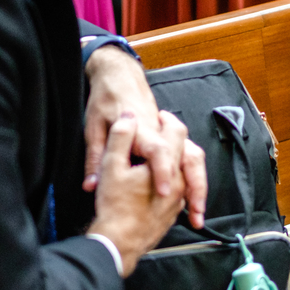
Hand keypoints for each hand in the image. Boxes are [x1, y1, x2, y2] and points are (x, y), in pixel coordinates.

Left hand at [83, 46, 207, 226]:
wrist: (119, 77)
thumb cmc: (107, 99)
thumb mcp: (94, 129)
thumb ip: (95, 159)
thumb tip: (91, 185)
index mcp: (141, 130)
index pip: (159, 151)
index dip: (163, 171)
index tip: (166, 193)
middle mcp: (160, 133)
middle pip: (190, 157)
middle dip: (196, 186)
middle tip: (195, 213)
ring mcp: (168, 136)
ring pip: (194, 159)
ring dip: (198, 185)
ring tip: (196, 212)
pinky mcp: (169, 139)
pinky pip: (188, 160)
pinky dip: (193, 180)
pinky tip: (190, 200)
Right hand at [88, 114, 188, 275]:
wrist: (119, 243)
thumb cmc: (115, 206)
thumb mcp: (111, 165)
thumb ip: (121, 138)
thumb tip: (128, 118)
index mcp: (169, 166)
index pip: (177, 133)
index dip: (167, 120)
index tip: (160, 116)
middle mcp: (180, 182)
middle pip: (187, 152)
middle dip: (175, 139)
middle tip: (163, 131)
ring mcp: (178, 200)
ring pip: (185, 173)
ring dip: (176, 160)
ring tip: (162, 154)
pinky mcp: (171, 214)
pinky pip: (179, 191)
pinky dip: (172, 181)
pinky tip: (158, 181)